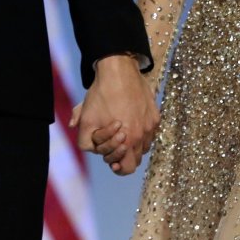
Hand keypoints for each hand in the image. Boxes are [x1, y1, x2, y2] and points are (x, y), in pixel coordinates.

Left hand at [75, 55, 158, 175]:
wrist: (119, 70)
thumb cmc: (102, 95)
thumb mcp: (87, 119)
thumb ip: (85, 140)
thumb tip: (88, 147)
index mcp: (127, 140)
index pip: (128, 169)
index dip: (118, 167)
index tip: (112, 161)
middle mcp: (142, 135)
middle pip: (137, 160)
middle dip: (125, 157)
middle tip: (116, 147)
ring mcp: (150, 125)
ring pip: (144, 147)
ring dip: (134, 145)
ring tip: (123, 134)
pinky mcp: (155, 115)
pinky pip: (150, 133)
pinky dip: (142, 132)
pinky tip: (131, 121)